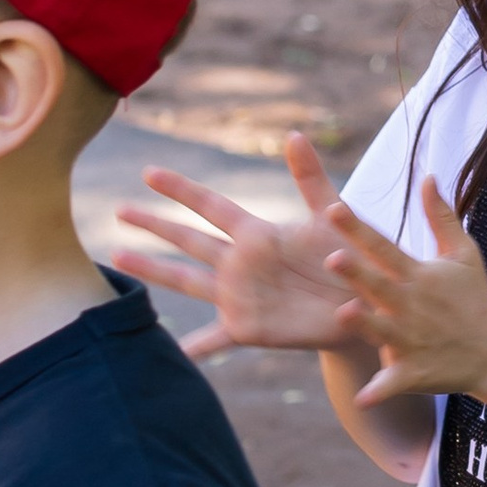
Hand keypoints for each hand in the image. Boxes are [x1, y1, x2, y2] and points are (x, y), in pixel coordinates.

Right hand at [113, 134, 368, 360]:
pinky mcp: (248, 328)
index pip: (210, 205)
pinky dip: (193, 347)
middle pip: (187, 240)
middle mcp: (239, 263)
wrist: (367, 305)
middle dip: (154, 225)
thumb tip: (294, 134)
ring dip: (153, 271)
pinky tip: (170, 351)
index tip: (149, 173)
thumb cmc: (351, 257)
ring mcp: (239, 296)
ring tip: (119, 258)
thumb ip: (310, 178)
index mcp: (256, 234)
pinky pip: (213, 340)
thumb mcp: (331, 215)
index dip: (180, 190)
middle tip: (119, 210)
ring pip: (187, 280)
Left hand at [329, 174, 486, 408]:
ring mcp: (412, 340)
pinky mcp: (414, 372)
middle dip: (356, 273)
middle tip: (331, 258)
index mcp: (419, 275)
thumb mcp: (465, 254)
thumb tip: (428, 177)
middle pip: (378, 285)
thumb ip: (442, 216)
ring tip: (343, 315)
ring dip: (364, 325)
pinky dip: (380, 392)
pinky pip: (393, 383)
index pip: (383, 246)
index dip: (358, 229)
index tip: (333, 208)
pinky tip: (364, 400)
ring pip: (382, 331)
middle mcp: (412, 305)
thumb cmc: (475, 298)